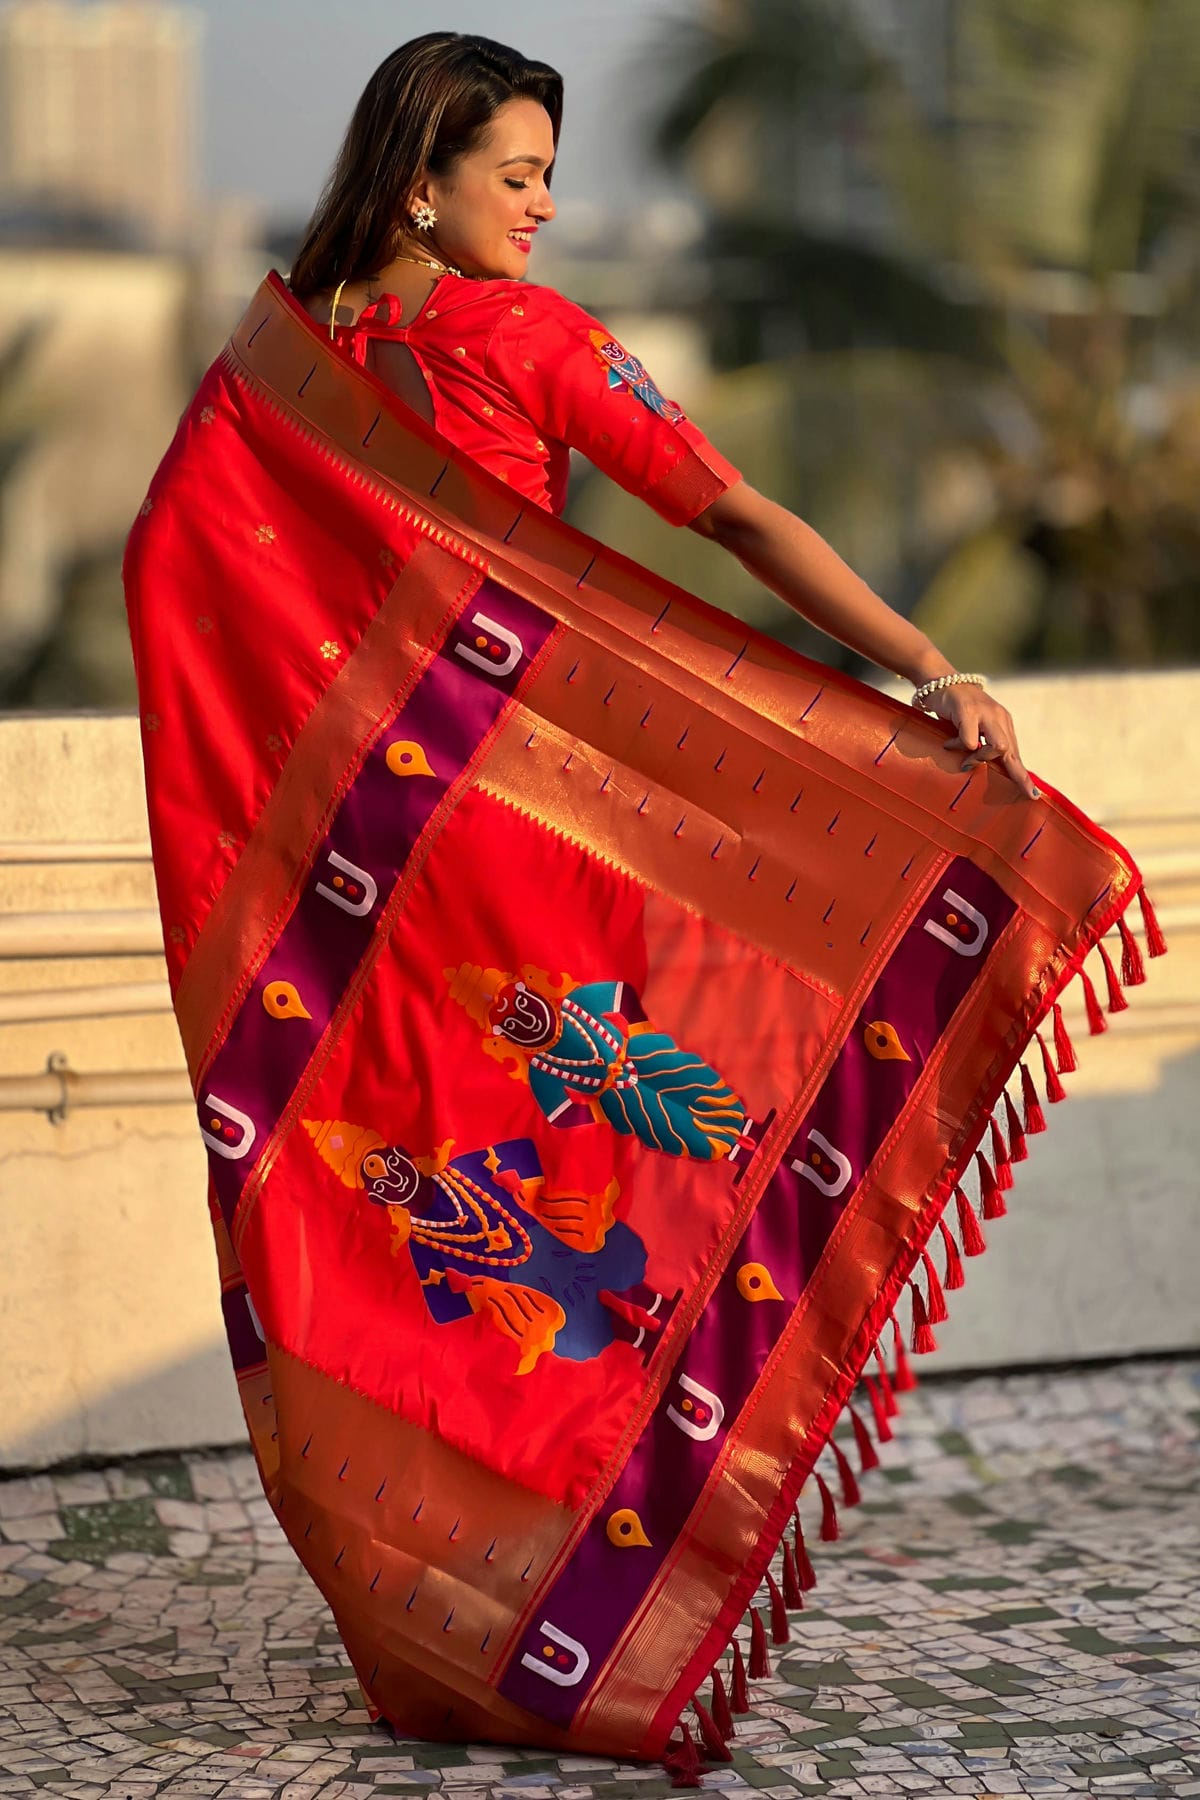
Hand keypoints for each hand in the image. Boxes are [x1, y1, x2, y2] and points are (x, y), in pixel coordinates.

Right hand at [932, 686, 1040, 800]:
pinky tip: (948, 744)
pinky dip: (959, 746)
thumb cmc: (953, 709)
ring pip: (998, 746)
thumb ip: (980, 743)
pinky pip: (971, 741)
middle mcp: (998, 717)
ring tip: (965, 761)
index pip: (1015, 752)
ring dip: (979, 758)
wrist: (939, 680)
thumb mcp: (971, 727)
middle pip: (1012, 752)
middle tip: (1024, 793)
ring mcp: (985, 713)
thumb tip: (981, 768)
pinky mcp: (968, 710)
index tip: (1032, 794)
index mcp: (1002, 722)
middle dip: (1018, 775)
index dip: (1022, 774)